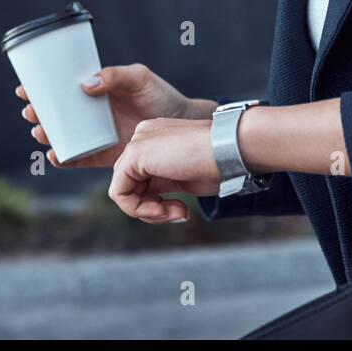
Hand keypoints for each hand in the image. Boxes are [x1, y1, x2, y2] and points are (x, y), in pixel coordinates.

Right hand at [17, 63, 205, 168]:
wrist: (180, 124)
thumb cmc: (160, 96)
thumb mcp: (139, 78)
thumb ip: (115, 76)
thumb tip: (86, 83)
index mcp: (94, 92)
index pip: (60, 89)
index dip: (39, 89)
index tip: (24, 89)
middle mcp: (89, 114)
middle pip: (55, 115)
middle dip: (38, 114)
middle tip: (32, 112)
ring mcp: (94, 135)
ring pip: (62, 137)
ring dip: (46, 136)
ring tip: (41, 132)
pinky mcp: (103, 156)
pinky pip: (77, 159)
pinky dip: (63, 159)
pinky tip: (54, 155)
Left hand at [108, 117, 222, 222]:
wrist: (232, 149)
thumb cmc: (220, 162)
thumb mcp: (186, 176)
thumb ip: (165, 183)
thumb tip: (153, 204)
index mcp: (157, 139)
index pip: (140, 178)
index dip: (157, 202)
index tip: (182, 210)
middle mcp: (144, 136)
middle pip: (130, 185)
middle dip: (153, 208)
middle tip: (179, 214)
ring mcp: (137, 143)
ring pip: (123, 190)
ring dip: (148, 212)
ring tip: (175, 212)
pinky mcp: (134, 154)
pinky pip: (119, 192)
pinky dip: (137, 209)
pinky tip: (162, 209)